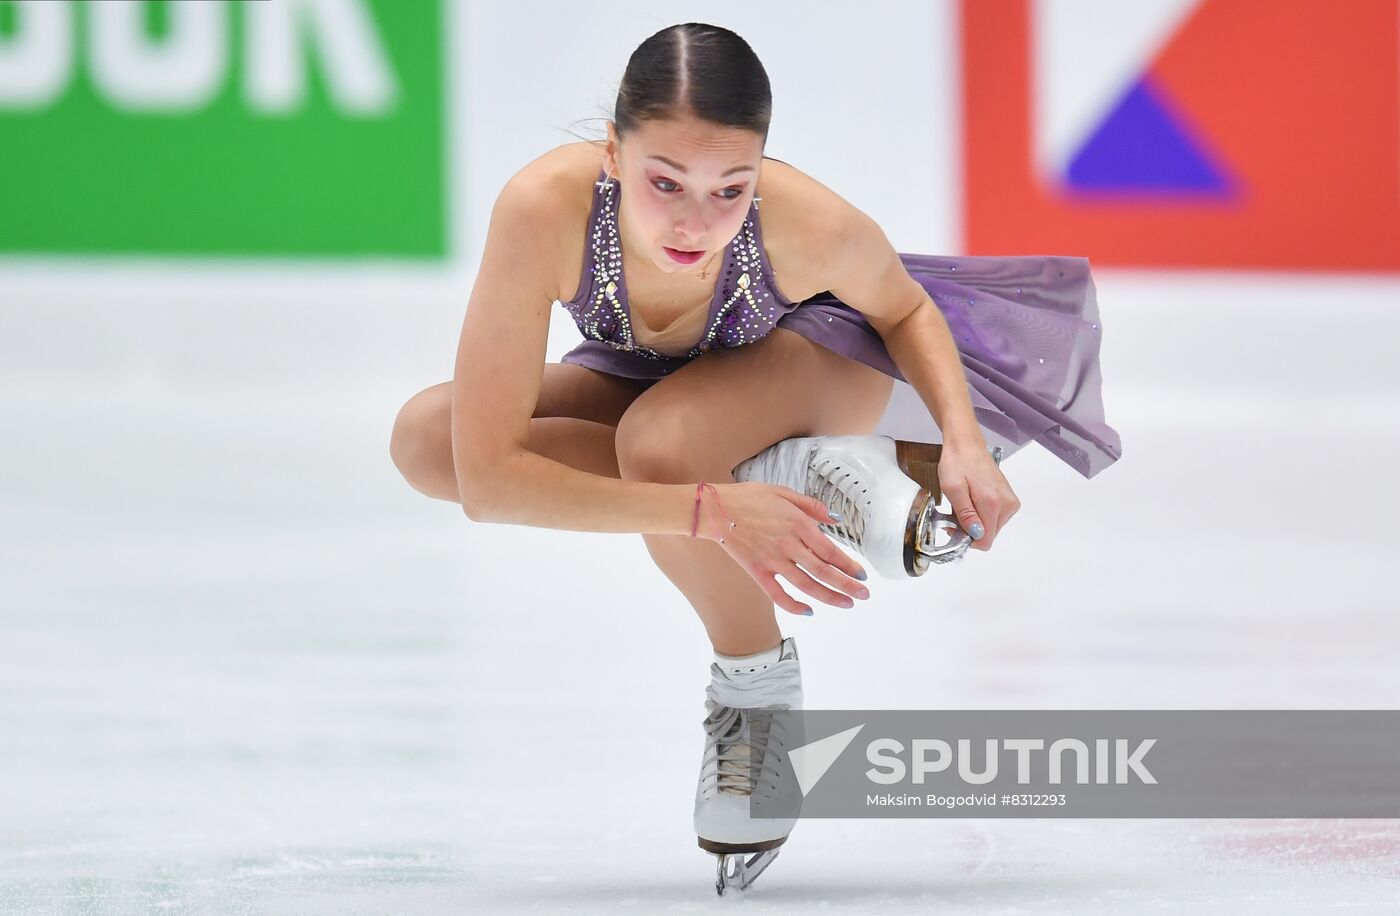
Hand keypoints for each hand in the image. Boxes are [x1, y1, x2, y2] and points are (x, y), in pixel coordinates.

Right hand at [695, 481, 871, 615]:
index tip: (861, 574)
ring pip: (807, 585)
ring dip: (829, 597)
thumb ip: (812, 506)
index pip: (830, 550)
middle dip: (848, 585)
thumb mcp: (784, 492)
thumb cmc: (749, 498)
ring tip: (847, 604)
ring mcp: (773, 560)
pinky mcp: (758, 572)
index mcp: (798, 524)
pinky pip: (778, 594)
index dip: (849, 565)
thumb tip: (835, 519)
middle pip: (824, 571)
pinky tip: (809, 611)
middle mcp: (789, 545)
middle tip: (864, 594)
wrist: (716, 509)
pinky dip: (795, 605)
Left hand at [936, 441, 1019, 550]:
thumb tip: (976, 534)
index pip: (985, 540)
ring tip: (964, 503)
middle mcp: (1006, 504)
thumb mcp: (953, 489)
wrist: (967, 445)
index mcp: (992, 503)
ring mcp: (1010, 502)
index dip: (967, 538)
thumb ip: (965, 514)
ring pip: (991, 527)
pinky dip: (982, 514)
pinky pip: (995, 518)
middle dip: (970, 529)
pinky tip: (973, 500)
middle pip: (989, 535)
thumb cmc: (957, 463)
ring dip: (975, 521)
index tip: (953, 526)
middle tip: (955, 512)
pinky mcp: (1010, 499)